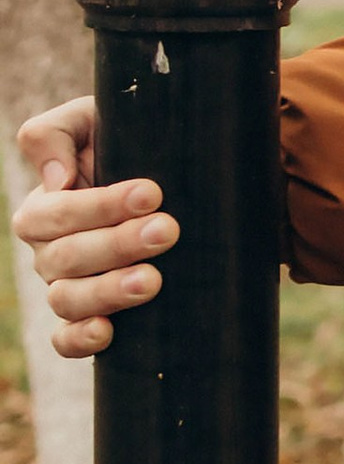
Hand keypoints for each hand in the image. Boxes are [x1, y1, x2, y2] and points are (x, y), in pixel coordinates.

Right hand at [11, 97, 174, 360]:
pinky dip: (79, 339)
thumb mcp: (93, 122)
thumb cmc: (129, 147)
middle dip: (118, 243)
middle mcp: (49, 251)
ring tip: (154, 280)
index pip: (58, 211)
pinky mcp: (86, 320)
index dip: (101, 205)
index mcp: (47, 206)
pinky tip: (108, 333)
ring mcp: (66, 288)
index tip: (152, 193)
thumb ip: (57, 134)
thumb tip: (55, 181)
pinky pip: (66, 341)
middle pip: (66, 256)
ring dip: (109, 291)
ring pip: (67, 299)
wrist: (175, 184)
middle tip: (168, 230)